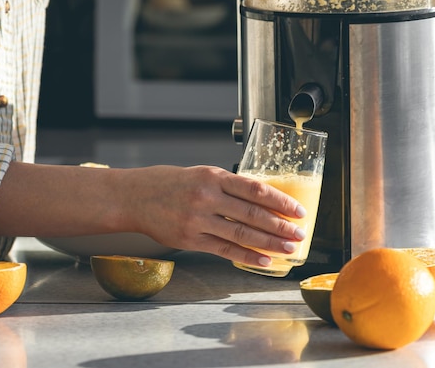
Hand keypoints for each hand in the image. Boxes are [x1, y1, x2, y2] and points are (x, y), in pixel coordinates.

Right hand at [116, 165, 306, 267]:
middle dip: (281, 226)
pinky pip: (225, 249)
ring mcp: (198, 220)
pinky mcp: (190, 239)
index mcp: (214, 177)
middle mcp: (207, 197)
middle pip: (253, 214)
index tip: (298, 211)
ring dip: (269, 243)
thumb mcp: (202, 174)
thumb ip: (229, 185)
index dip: (281, 201)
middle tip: (299, 234)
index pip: (256, 190)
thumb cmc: (171, 183)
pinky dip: (247, 256)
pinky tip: (264, 260)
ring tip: (288, 249)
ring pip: (242, 233)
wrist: (135, 196)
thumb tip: (263, 199)